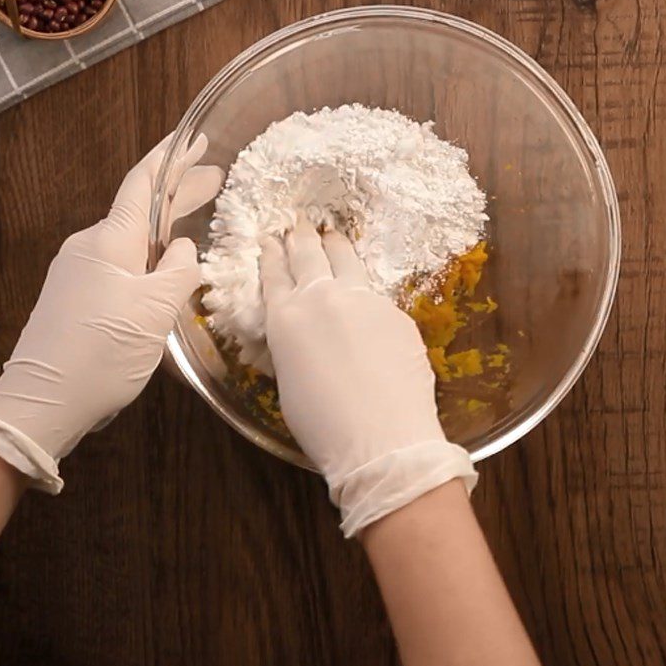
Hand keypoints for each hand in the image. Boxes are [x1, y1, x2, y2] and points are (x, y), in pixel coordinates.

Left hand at [0, 135, 222, 491]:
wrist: (44, 403)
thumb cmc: (102, 353)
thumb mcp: (155, 310)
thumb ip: (180, 271)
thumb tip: (185, 251)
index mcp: (109, 241)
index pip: (142, 183)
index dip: (170, 158)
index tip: (194, 139)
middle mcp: (91, 248)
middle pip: (141, 211)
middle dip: (179, 195)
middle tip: (216, 183)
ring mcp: (81, 273)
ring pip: (133, 243)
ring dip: (167, 234)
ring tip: (200, 233)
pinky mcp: (78, 298)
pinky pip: (122, 268)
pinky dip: (150, 262)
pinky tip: (168, 277)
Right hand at [260, 217, 476, 536]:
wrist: (382, 439)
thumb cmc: (323, 425)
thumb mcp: (289, 380)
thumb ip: (293, 344)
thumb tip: (303, 333)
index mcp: (286, 318)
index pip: (274, 275)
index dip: (272, 256)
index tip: (271, 241)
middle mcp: (321, 298)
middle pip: (308, 255)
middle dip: (301, 238)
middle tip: (299, 226)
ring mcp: (362, 300)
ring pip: (346, 260)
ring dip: (335, 246)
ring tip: (332, 236)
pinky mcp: (394, 311)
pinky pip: (374, 294)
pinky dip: (364, 291)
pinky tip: (365, 299)